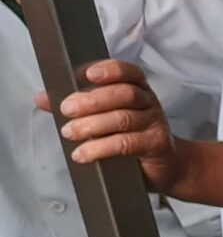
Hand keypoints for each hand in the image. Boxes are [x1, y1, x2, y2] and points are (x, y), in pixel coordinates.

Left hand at [43, 59, 194, 190]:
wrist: (165, 166)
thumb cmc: (132, 137)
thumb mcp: (104, 117)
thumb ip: (75, 106)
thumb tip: (42, 98)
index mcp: (136, 89)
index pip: (127, 72)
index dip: (110, 70)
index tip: (88, 75)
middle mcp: (148, 102)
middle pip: (124, 94)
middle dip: (92, 100)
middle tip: (67, 109)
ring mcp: (154, 123)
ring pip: (123, 118)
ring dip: (92, 125)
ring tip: (70, 132)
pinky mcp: (156, 144)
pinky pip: (126, 143)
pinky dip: (101, 148)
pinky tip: (83, 153)